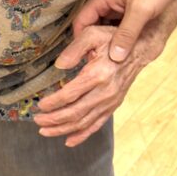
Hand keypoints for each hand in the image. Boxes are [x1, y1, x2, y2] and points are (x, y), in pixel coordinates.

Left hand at [38, 16, 174, 146]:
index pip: (70, 94)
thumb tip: (59, 65)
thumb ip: (74, 49)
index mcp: (98, 74)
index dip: (53, 102)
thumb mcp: (93, 35)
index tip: (39, 105)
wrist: (140, 49)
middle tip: (37, 121)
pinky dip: (82, 135)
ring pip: (84, 122)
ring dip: (63, 129)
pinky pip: (97, 125)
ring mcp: (110, 101)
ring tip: (45, 131)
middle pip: (75, 113)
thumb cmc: (113, 40)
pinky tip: (68, 140)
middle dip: (53, 120)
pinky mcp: (113, 106)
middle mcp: (105, 92)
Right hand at [65, 0, 176, 61]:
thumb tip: (114, 58)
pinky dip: (121, 35)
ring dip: (110, 41)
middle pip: (92, 27)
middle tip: (106, 64)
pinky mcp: (125, 7)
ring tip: (117, 59)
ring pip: (105, 28)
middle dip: (97, 44)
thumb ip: (127, 34)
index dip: (82, 43)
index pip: (80, 24)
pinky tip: (128, 46)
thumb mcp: (141, 11)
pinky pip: (117, 24)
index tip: (91, 60)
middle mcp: (103, 1)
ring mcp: (115, 4)